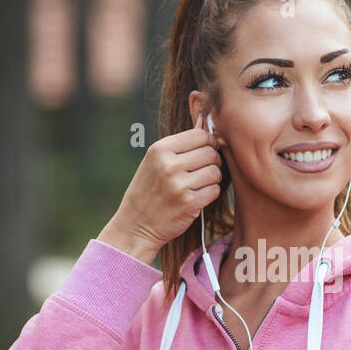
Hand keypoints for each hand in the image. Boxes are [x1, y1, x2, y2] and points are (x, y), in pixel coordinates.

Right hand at [100, 113, 223, 263]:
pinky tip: (197, 196)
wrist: (135, 226)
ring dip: (212, 178)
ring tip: (198, 184)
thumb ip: (179, 146)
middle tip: (203, 169)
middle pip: (210, 153)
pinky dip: (210, 193)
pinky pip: (214, 190)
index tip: (208, 150)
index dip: (209, 142)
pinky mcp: (189, 203)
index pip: (200, 135)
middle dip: (213, 161)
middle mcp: (169, 165)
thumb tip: (205, 123)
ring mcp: (179, 185)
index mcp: (159, 150)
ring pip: (215, 172)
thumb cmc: (148, 191)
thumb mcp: (154, 162)